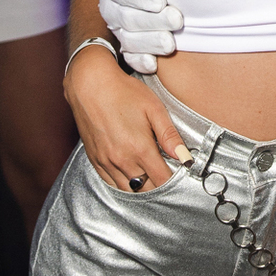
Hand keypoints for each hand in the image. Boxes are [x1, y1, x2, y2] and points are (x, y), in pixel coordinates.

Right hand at [64, 43, 190, 189]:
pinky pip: (111, 184)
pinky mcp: (95, 160)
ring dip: (142, 188)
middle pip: (146, 189)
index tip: (181, 175)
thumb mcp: (154, 109)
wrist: (90, 86)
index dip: (175, 181)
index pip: (162, 180)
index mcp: (140, 149)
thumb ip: (170, 136)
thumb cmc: (124, 93)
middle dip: (160, 186)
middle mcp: (121, 160)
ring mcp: (106, 162)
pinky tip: (133, 176)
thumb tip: (185, 158)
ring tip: (152, 177)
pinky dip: (124, 184)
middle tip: (168, 176)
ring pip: (128, 190)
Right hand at [91, 0, 183, 71]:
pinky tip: (153, 66)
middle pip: (127, 18)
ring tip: (171, 42)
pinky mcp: (130, 46)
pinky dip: (141, 62)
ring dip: (151, 42)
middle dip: (152, 20)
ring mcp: (120, 28)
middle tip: (177, 19)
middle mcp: (111, 7)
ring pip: (131, 39)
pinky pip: (130, 57)